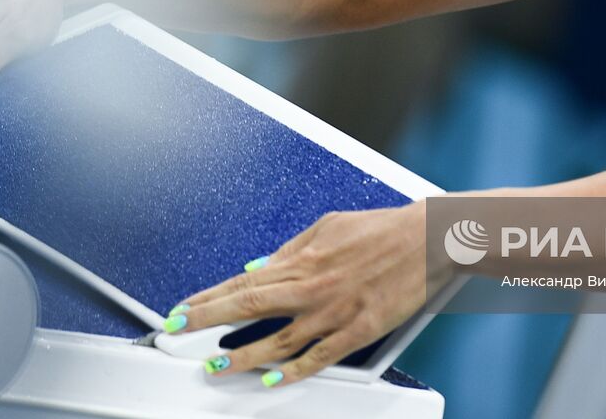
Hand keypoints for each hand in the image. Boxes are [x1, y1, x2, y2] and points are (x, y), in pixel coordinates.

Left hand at [164, 202, 448, 387]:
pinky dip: (292, 371)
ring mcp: (334, 312)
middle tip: (177, 332)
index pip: (243, 281)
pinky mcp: (357, 331)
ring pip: (278, 340)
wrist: (427, 239)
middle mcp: (312, 287)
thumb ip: (292, 248)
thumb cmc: (383, 229)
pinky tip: (272, 379)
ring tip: (215, 367)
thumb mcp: (329, 225)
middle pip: (248, 307)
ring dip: (242, 356)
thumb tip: (260, 267)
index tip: (183, 307)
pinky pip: (319, 356)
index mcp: (304, 259)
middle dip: (206, 321)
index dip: (208, 297)